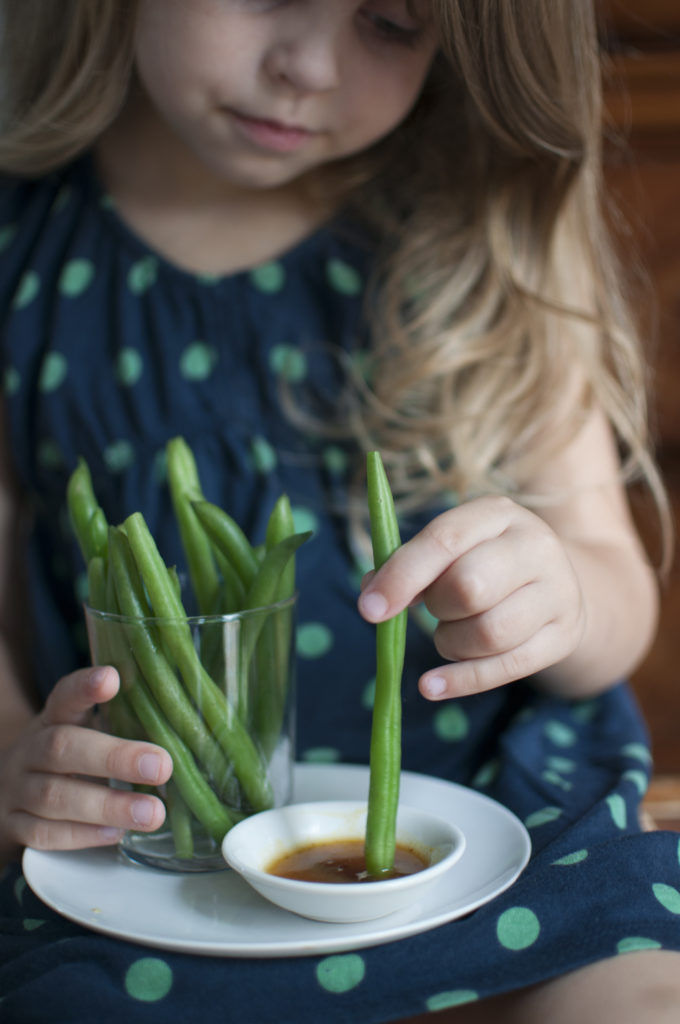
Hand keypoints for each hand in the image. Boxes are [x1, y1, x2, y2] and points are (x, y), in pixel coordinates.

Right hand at [0, 665, 172, 861]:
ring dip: (108, 806)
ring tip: (152, 813)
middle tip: (161, 766)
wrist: (10, 789)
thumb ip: (124, 724)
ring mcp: (18, 789)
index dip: (85, 687)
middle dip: (115, 758)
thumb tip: (188, 727)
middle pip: (62, 748)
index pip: (64, 696)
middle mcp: (31, 749)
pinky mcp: (15, 825)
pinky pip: (44, 834)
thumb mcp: (86, 730)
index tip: (112, 678)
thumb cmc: (69, 756)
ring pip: (55, 796)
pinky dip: (82, 836)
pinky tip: (116, 833)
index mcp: (53, 718)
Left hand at [358, 495, 585, 699]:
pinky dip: (462, 681)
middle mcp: (535, 545)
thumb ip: (408, 566)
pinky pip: (510, 667)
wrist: (558, 584)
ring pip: (490, 632)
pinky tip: (430, 686)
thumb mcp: (453, 550)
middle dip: (437, 608)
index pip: (444, 540)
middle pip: (471, 586)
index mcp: (497, 514)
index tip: (369, 609)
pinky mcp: (564, 635)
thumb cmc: (486, 563)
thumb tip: (371, 594)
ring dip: (451, 644)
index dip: (402, 576)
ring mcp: (557, 591)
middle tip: (435, 610)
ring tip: (449, 636)